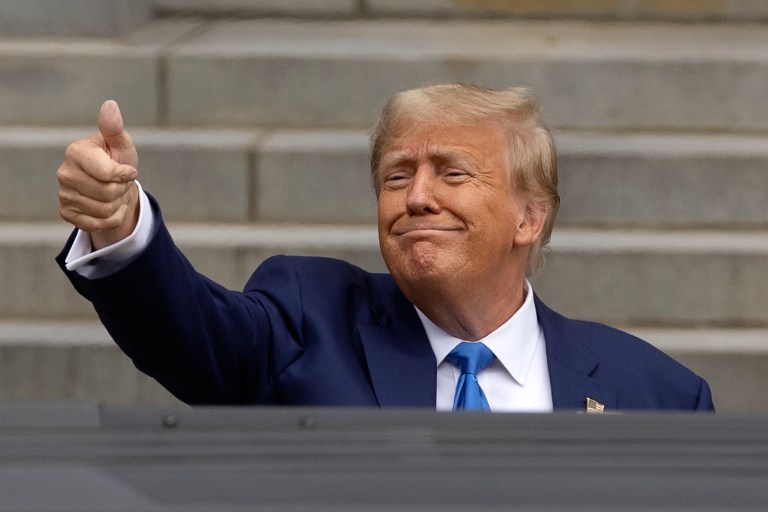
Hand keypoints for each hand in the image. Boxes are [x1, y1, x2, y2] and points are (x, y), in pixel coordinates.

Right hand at [57, 100, 139, 249]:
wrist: (113, 185)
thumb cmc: (117, 160)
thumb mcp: (121, 144)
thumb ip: (114, 128)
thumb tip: (110, 105)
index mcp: (76, 151)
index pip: (109, 174)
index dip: (126, 175)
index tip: (127, 170)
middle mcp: (64, 172)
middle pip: (108, 194)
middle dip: (122, 190)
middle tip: (120, 183)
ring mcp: (63, 194)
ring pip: (105, 210)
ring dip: (118, 204)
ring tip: (114, 193)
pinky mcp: (66, 213)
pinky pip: (99, 224)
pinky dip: (113, 218)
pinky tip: (111, 207)